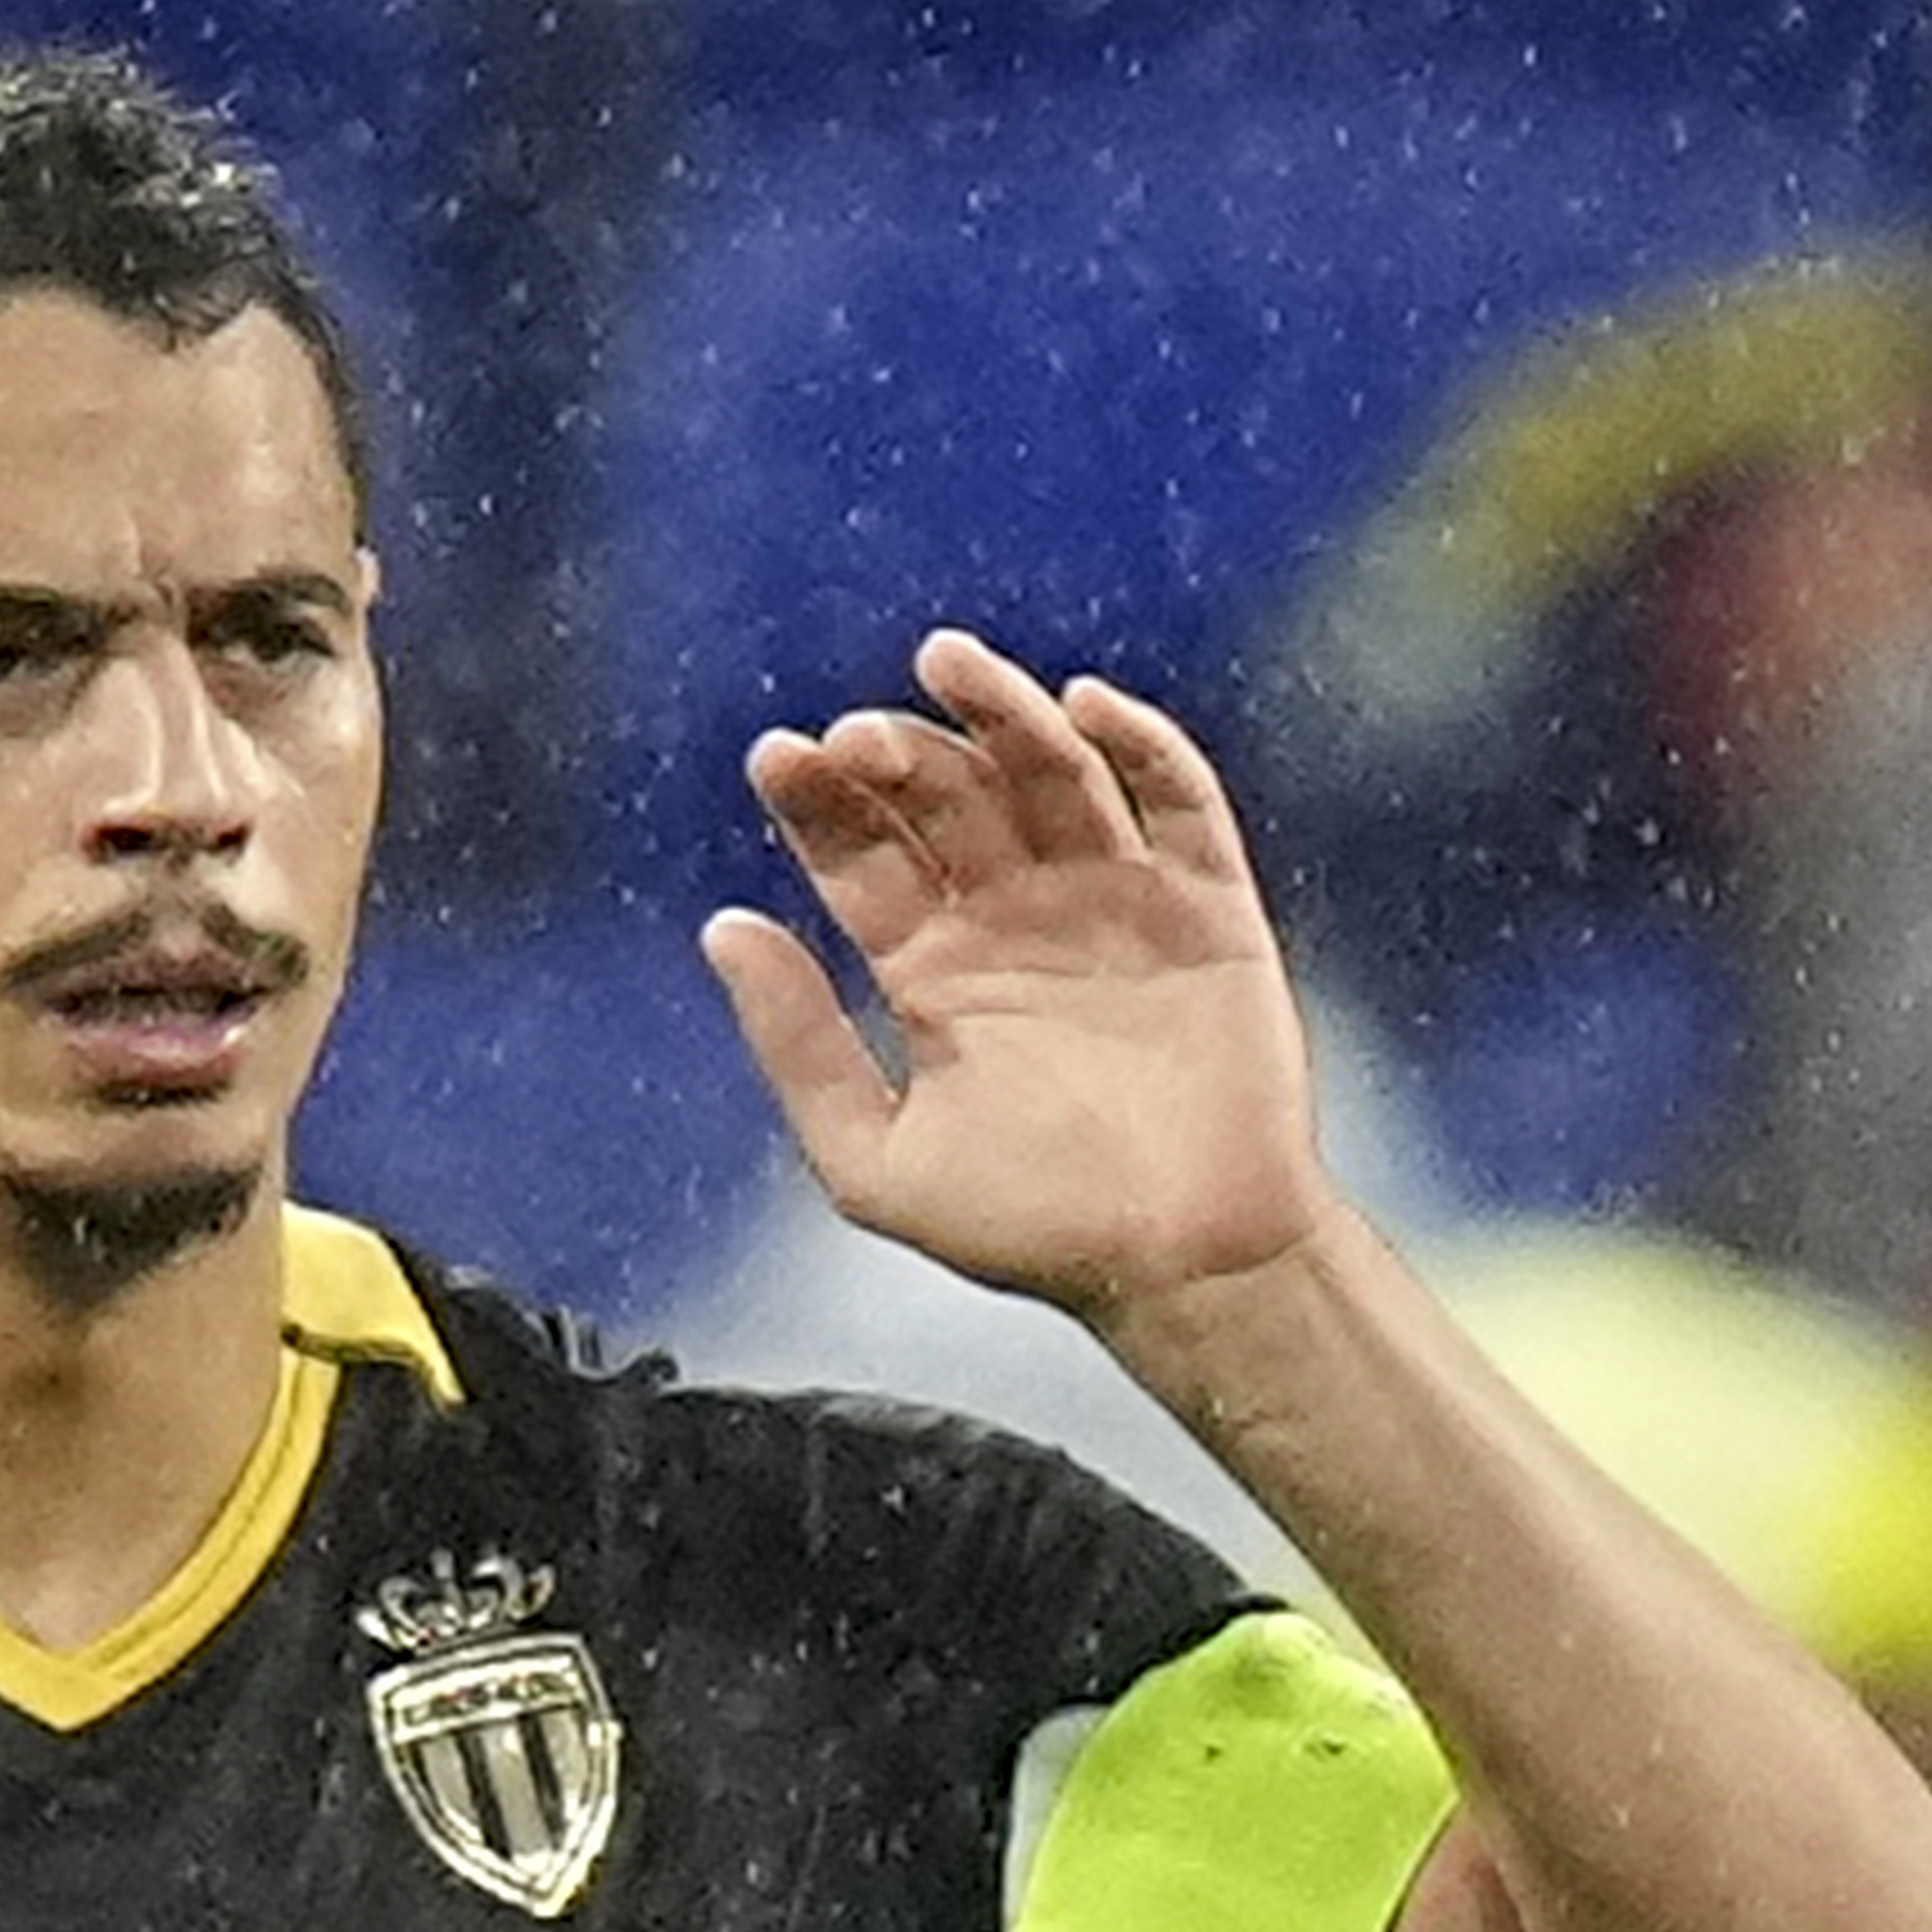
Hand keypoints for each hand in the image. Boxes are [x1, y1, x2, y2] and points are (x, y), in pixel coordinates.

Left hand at [701, 630, 1335, 1337]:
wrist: (1184, 1267)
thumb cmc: (1033, 1230)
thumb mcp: (874, 1159)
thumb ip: (796, 1046)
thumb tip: (724, 928)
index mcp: (934, 970)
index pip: (859, 858)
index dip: (818, 801)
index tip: (778, 756)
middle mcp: (1016, 920)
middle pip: (946, 800)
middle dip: (899, 756)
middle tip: (861, 738)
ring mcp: (1114, 905)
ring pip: (1050, 775)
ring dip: (1002, 713)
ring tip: (949, 664)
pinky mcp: (1207, 909)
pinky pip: (1176, 803)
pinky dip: (1140, 746)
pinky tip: (1088, 707)